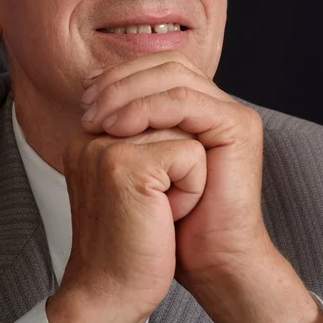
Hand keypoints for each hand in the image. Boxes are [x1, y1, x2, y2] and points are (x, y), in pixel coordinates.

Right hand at [48, 126, 206, 322]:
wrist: (110, 296)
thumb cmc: (128, 244)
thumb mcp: (130, 182)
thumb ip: (141, 143)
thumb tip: (175, 113)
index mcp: (90, 137)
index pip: (154, 109)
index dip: (171, 154)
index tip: (152, 194)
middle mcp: (92, 136)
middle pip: (170, 116)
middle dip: (180, 162)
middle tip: (154, 205)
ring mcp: (106, 147)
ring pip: (185, 133)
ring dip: (187, 176)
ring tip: (157, 210)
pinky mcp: (128, 165)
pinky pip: (192, 155)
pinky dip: (191, 190)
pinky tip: (165, 216)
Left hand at [81, 51, 264, 279]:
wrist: (206, 258)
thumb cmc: (169, 217)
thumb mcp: (137, 159)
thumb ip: (125, 121)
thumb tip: (88, 88)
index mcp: (197, 105)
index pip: (156, 66)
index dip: (119, 75)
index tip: (84, 99)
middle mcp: (215, 102)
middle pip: (166, 63)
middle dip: (120, 80)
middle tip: (88, 108)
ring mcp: (230, 111)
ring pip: (174, 76)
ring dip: (128, 92)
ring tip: (100, 122)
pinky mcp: (238, 127)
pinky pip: (186, 102)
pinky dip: (148, 109)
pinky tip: (120, 128)